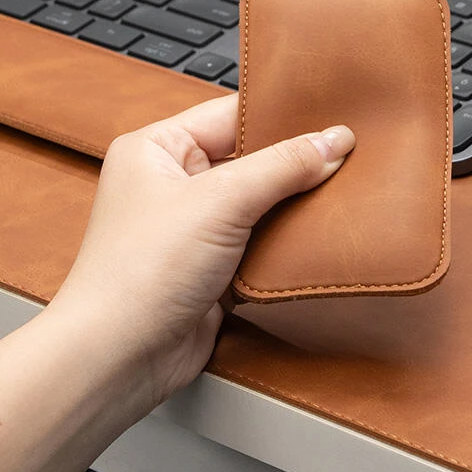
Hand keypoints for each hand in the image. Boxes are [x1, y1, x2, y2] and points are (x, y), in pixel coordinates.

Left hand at [46, 93, 353, 407]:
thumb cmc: (140, 272)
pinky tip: (318, 237)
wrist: (121, 356)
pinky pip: (257, 244)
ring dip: (292, 207)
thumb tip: (332, 141)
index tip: (335, 118)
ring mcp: (191, 228)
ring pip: (257, 205)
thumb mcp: (218, 202)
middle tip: (350, 157)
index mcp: (156, 149)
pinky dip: (284, 244)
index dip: (282, 116)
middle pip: (248, 160)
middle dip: (294, 164)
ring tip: (344, 194)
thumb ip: (281, 167)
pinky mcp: (209, 267)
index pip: (230, 115)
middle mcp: (171, 184)